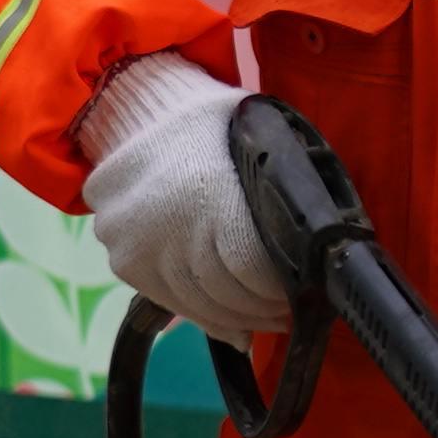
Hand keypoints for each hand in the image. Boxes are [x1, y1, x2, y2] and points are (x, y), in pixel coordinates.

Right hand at [74, 54, 286, 332]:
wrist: (132, 114)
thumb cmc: (209, 127)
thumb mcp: (251, 139)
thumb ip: (277, 189)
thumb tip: (312, 245)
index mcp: (208, 194)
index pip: (252, 268)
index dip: (280, 289)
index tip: (305, 293)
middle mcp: (170, 226)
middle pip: (228, 294)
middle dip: (265, 309)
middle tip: (290, 311)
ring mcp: (141, 248)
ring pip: (201, 306)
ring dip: (239, 319)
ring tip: (266, 317)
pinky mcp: (125, 263)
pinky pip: (173, 305)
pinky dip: (207, 319)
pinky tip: (234, 322)